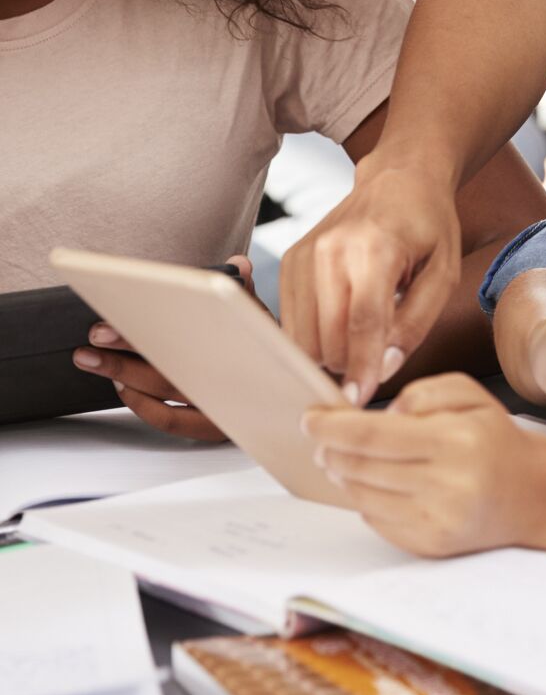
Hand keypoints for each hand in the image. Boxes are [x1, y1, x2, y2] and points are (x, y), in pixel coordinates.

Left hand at [69, 253, 257, 442]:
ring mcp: (222, 409)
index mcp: (245, 346)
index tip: (121, 309)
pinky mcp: (214, 430)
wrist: (300, 392)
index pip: (193, 331)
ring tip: (94, 359)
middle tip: (95, 337)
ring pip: (164, 394)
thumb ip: (245, 292)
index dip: (151, 324)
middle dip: (126, 350)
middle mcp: (233, 382)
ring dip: (123, 376)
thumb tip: (237, 264)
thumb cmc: (271, 349)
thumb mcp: (263, 318)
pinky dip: (142, 405)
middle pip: (169, 366)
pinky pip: (170, 423)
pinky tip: (122, 388)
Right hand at [279, 158, 461, 407]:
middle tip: (372, 368)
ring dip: (327, 354)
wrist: (398, 179)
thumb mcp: (444, 273)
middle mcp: (330, 249)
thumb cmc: (427, 226)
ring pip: (302, 333)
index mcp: (375, 247)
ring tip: (359, 346)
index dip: (361, 367)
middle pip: (326, 334)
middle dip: (347, 365)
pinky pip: (291, 319)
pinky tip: (339, 329)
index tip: (360, 400)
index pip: (363, 321)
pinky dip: (312, 337)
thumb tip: (385, 367)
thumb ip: (417, 322)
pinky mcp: (290, 260)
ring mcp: (304, 253)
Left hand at [303, 373, 530, 557]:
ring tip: (343, 460)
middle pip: (361, 467)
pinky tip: (375, 484)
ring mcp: (437, 521)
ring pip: (363, 496)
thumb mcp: (469, 394)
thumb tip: (377, 417)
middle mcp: (447, 485)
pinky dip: (366, 499)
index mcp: (455, 440)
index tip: (310, 418)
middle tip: (320, 440)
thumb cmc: (494, 439)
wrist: (533, 494)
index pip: (372, 435)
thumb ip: (421, 394)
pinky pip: (377, 520)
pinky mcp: (430, 546)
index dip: (332, 428)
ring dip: (344, 476)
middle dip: (331, 451)